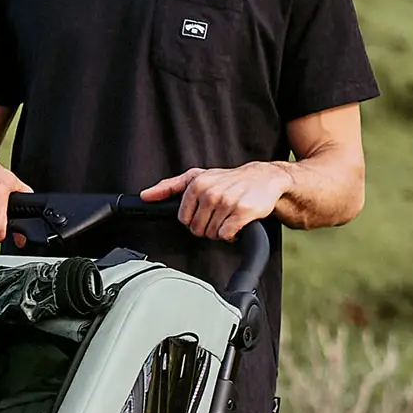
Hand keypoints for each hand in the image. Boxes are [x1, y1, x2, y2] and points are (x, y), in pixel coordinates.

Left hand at [143, 162, 286, 239]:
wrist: (265, 177)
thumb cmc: (229, 180)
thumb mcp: (197, 177)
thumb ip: (169, 187)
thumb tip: (146, 195)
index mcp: (197, 185)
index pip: (183, 219)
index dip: (194, 220)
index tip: (205, 212)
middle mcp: (211, 192)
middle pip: (197, 229)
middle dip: (208, 226)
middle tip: (219, 214)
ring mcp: (227, 202)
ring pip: (212, 234)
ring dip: (221, 230)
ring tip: (229, 216)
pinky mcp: (243, 212)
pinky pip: (227, 235)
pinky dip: (232, 234)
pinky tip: (238, 223)